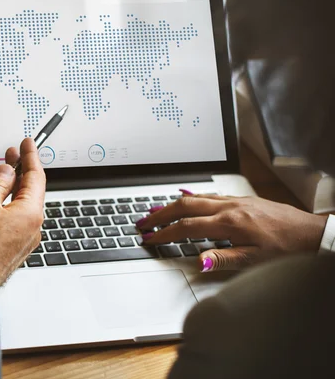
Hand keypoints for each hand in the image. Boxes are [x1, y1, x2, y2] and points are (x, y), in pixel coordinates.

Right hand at [0, 138, 45, 289]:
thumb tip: (7, 171)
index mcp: (31, 213)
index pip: (36, 177)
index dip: (30, 156)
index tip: (27, 143)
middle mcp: (31, 227)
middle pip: (26, 192)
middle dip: (14, 173)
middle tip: (9, 155)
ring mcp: (22, 240)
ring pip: (11, 208)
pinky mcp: (10, 249)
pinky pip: (3, 224)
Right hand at [138, 191, 327, 271]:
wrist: (312, 234)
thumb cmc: (287, 249)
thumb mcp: (255, 261)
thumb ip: (223, 259)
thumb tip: (197, 260)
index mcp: (230, 223)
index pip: (187, 227)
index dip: (164, 233)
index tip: (149, 238)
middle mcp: (230, 207)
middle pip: (184, 205)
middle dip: (160, 213)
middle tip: (142, 221)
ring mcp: (235, 201)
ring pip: (195, 197)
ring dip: (172, 204)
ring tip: (155, 210)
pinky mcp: (242, 199)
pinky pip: (209, 194)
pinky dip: (191, 196)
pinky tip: (186, 197)